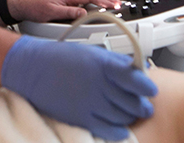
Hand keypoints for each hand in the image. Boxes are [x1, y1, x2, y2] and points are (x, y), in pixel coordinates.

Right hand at [1, 36, 156, 139]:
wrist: (32, 69)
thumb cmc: (60, 58)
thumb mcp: (91, 52)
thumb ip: (115, 62)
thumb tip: (135, 70)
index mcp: (103, 65)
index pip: (136, 79)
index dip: (147, 86)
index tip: (150, 90)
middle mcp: (99, 84)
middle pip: (133, 101)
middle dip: (142, 105)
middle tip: (144, 105)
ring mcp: (90, 102)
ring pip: (123, 117)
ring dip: (130, 117)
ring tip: (130, 114)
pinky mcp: (81, 117)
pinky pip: (108, 130)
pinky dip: (119, 131)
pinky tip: (121, 128)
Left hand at [10, 0, 120, 22]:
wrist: (25, 4)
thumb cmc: (36, 7)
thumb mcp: (51, 12)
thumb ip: (68, 12)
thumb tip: (83, 13)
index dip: (104, 1)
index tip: (114, 6)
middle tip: (119, 4)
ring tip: (112, 4)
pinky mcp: (67, 0)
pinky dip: (94, 0)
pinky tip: (98, 4)